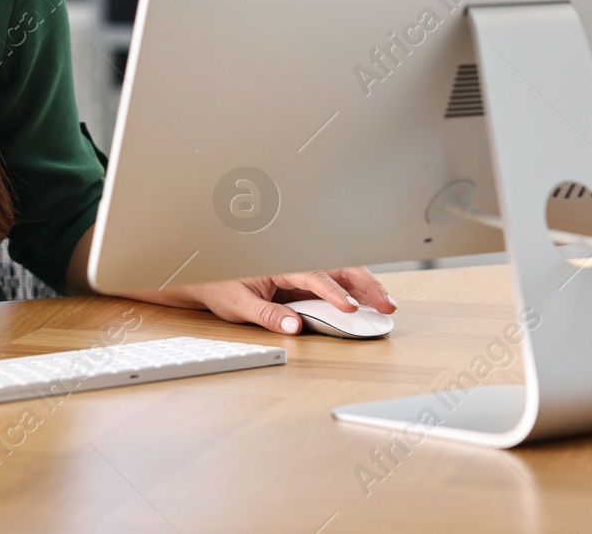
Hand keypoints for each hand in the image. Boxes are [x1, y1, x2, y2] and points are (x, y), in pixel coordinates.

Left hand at [149, 267, 396, 335]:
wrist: (205, 278)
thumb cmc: (219, 286)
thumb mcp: (238, 304)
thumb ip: (267, 315)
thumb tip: (294, 327)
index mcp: (279, 263)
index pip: (314, 275)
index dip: (335, 292)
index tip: (351, 308)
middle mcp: (294, 263)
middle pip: (338, 268)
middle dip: (366, 285)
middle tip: (387, 304)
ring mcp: (299, 273)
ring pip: (340, 273)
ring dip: (365, 287)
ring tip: (387, 304)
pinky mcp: (301, 284)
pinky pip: (333, 284)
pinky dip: (354, 292)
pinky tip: (369, 304)